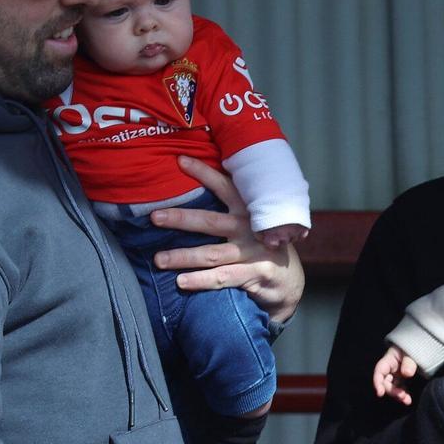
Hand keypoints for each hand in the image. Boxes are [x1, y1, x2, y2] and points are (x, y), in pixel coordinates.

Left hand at [150, 156, 305, 324]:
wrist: (289, 280)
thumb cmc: (259, 245)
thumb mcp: (251, 221)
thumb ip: (228, 207)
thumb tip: (191, 186)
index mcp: (247, 209)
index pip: (224, 187)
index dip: (203, 173)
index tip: (179, 161)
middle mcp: (249, 228)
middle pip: (210, 221)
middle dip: (181, 218)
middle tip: (154, 217)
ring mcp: (253, 252)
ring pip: (212, 254)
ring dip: (183, 256)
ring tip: (159, 259)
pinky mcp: (256, 274)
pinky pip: (224, 278)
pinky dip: (201, 281)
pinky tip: (181, 282)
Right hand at [373, 344, 419, 405]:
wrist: (422, 346)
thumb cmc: (414, 347)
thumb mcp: (411, 352)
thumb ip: (409, 362)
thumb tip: (406, 374)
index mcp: (389, 359)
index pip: (379, 371)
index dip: (377, 382)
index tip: (380, 393)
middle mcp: (390, 368)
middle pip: (385, 382)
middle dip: (392, 391)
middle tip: (401, 396)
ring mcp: (396, 374)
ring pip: (393, 387)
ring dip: (398, 395)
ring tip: (407, 401)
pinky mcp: (402, 378)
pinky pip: (400, 388)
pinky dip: (403, 394)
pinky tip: (408, 400)